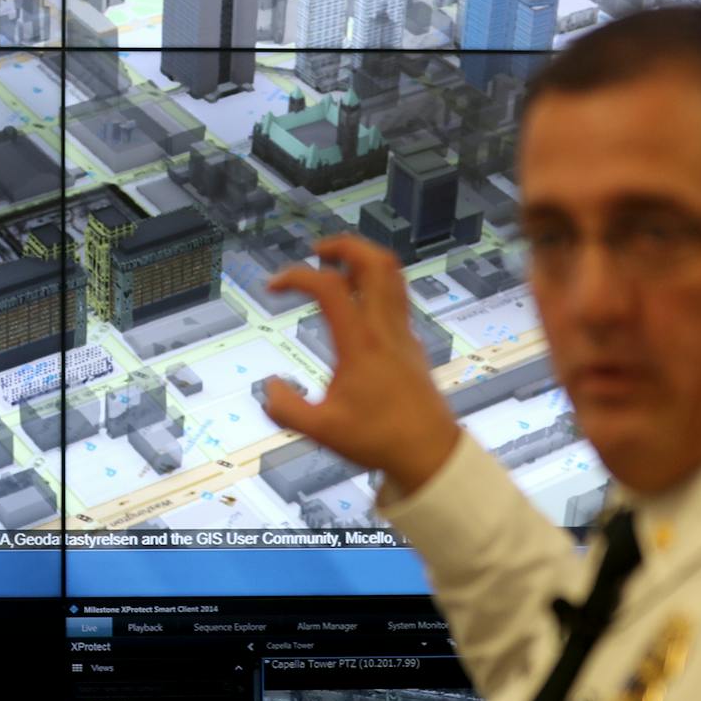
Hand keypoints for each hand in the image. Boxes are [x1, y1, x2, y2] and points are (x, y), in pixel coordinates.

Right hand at [266, 235, 459, 495]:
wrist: (430, 454)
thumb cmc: (380, 441)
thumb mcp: (321, 431)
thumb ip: (286, 408)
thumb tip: (270, 386)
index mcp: (361, 344)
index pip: (329, 287)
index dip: (297, 276)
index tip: (274, 286)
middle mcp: (386, 330)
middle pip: (374, 261)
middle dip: (343, 245)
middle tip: (317, 251)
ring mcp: (403, 334)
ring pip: (392, 274)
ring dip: (363, 260)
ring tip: (336, 267)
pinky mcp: (412, 344)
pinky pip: (396, 297)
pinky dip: (374, 285)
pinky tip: (357, 305)